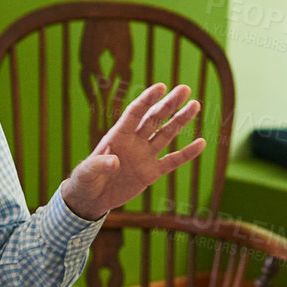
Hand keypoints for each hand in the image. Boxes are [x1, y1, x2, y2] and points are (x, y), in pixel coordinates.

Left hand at [59, 83, 205, 220]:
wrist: (91, 198)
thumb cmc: (85, 180)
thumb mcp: (87, 172)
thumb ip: (99, 164)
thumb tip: (115, 161)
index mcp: (117, 136)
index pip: (135, 113)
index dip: (147, 100)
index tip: (161, 87)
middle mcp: (134, 142)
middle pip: (154, 119)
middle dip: (169, 104)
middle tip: (185, 88)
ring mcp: (144, 156)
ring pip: (166, 135)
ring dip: (181, 121)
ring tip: (195, 105)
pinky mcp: (151, 172)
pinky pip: (172, 161)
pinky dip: (187, 153)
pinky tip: (201, 143)